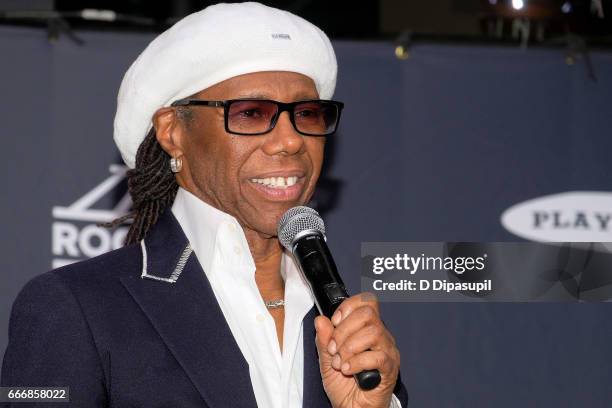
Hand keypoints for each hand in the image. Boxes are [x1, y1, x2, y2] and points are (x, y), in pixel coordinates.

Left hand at [315, 292, 399, 407]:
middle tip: (334, 348)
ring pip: (373, 332)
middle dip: (344, 330)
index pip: (366, 302)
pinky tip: (348, 370)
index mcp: (366, 329)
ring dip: (350, 347)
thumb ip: (324, 340)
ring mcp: (387, 351)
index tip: (334, 323)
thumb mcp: (326, 360)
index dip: (348, 307)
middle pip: (368, 313)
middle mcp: (380, 336)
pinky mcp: (390, 368)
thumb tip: (321, 319)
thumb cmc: (343, 386)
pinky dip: (357, 362)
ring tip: (341, 363)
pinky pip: (377, 357)